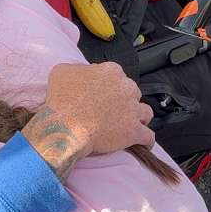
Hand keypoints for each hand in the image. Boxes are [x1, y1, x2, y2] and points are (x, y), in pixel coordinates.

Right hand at [22, 63, 153, 179]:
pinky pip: (148, 136)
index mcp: (111, 71)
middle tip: (112, 110)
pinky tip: (143, 143)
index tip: (102, 93)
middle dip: (125, 100)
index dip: (109, 85)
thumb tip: (82, 71)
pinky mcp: (134, 131)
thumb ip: (77, 68)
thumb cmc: (61, 99)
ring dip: (138, 117)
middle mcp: (126, 87)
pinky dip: (146, 140)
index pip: (116, 75)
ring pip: (145, 112)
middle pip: (132, 92)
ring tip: (129, 124)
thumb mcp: (62, 72)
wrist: (67, 125)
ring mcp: (133, 109)